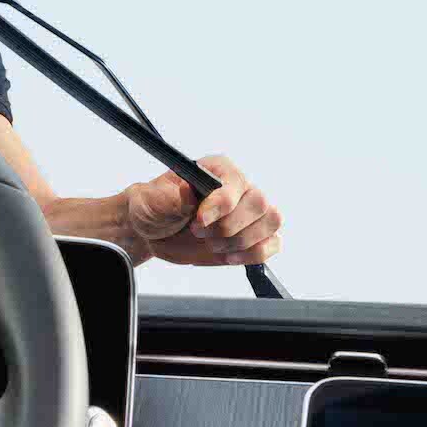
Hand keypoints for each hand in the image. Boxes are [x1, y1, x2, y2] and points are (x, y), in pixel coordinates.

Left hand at [118, 153, 282, 267]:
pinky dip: (255, 254)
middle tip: (200, 234)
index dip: (221, 205)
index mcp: (218, 170)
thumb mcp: (153, 199)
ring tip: (213, 245)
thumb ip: (172, 197)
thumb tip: (189, 192)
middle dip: (229, 227)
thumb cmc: (154, 207)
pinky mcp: (252, 236)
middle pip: (260, 203)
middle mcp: (239, 187)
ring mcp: (248, 212)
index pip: (235, 184)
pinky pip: (273, 243)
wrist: (153, 231)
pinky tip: (230, 256)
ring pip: (271, 221)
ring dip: (242, 241)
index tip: (199, 221)